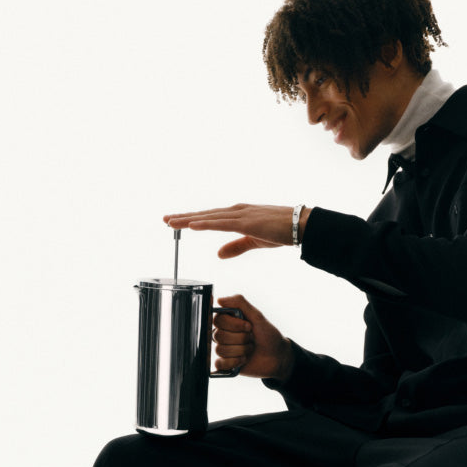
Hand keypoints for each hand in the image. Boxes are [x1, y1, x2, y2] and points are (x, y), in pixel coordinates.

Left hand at [163, 205, 308, 258]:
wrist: (301, 225)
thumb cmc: (281, 231)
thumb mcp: (254, 241)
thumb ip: (235, 247)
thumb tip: (218, 254)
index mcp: (238, 216)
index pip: (209, 218)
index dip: (192, 220)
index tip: (176, 221)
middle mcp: (236, 211)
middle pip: (204, 215)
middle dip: (183, 217)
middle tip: (165, 219)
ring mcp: (240, 215)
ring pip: (208, 217)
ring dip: (189, 219)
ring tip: (171, 221)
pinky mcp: (247, 222)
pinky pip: (221, 223)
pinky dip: (205, 223)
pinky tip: (192, 225)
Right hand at [211, 294, 293, 379]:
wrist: (278, 356)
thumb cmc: (268, 335)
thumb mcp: (257, 316)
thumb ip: (239, 303)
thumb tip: (219, 300)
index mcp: (229, 321)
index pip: (218, 320)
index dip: (234, 325)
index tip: (249, 326)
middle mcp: (224, 334)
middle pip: (219, 336)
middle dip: (240, 338)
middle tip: (252, 338)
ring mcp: (225, 349)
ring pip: (220, 350)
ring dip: (241, 350)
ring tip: (250, 349)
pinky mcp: (226, 364)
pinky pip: (219, 364)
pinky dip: (233, 362)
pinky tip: (243, 360)